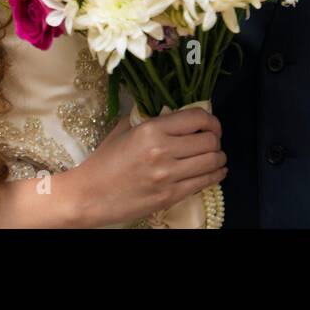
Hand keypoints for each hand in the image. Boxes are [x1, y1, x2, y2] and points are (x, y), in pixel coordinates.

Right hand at [62, 104, 226, 227]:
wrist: (90, 195)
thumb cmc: (104, 161)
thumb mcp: (124, 130)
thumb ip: (149, 118)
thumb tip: (174, 112)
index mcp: (152, 130)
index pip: (197, 118)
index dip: (211, 120)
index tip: (211, 124)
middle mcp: (163, 151)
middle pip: (209, 140)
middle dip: (216, 139)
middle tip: (212, 140)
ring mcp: (168, 176)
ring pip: (212, 162)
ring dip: (219, 157)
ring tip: (216, 156)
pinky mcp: (170, 196)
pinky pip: (205, 183)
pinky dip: (216, 175)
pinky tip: (217, 171)